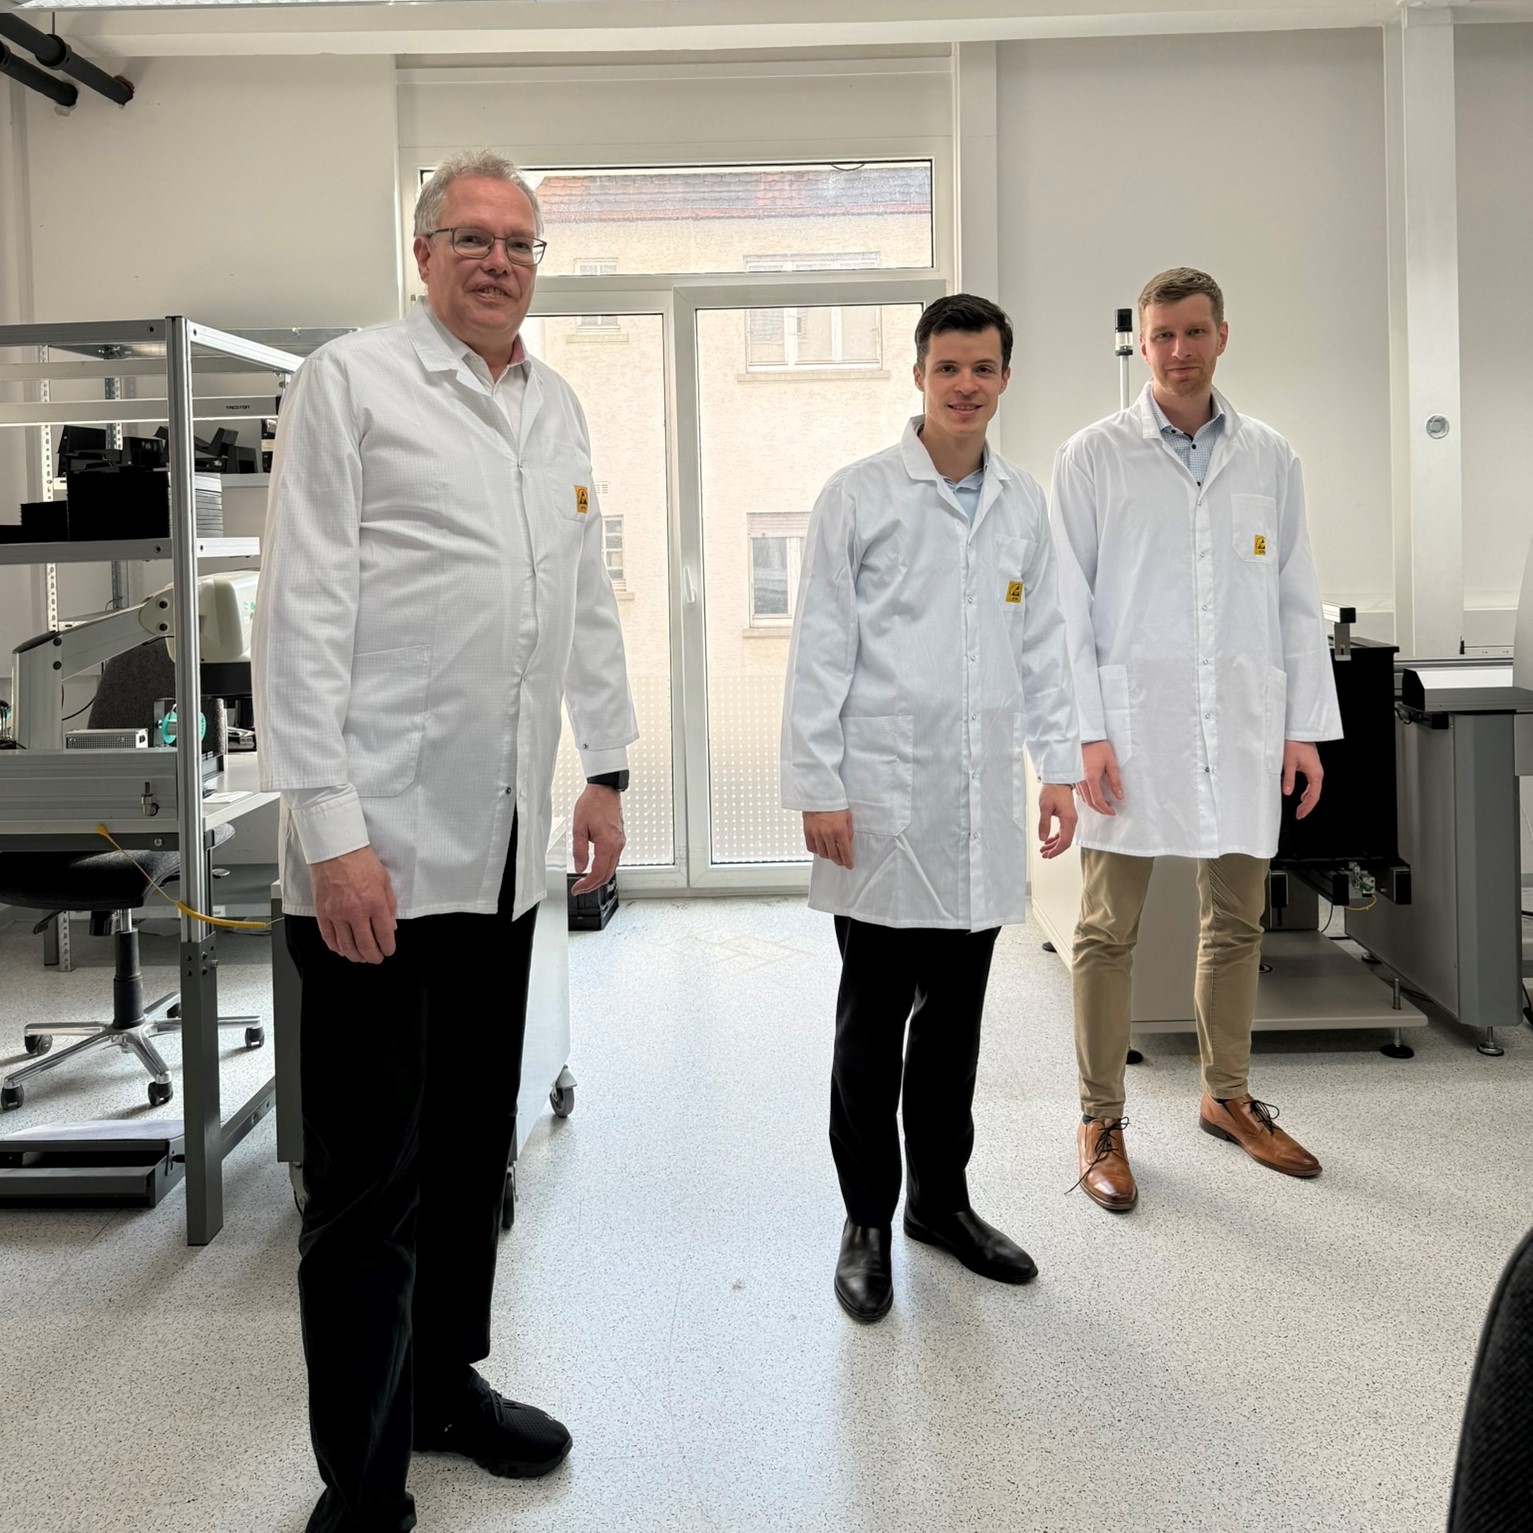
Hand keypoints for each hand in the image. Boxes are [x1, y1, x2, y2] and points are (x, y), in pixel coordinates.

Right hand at [312, 845, 397, 963]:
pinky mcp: (322, 912)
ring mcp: (337, 913)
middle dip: (373, 956)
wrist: (336, 850)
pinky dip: (336, 947)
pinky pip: (329, 937)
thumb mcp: (384, 880)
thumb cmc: (360, 861)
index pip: (384, 934)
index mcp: (375, 902)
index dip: (387, 947)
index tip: (388, 951)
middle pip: (365, 944)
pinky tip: (342, 949)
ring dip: (355, 955)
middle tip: (376, 959)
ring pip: (346, 945)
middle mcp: (356, 911)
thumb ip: (389, 905)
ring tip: (360, 957)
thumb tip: (390, 925)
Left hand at [571, 783, 625, 893]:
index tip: (577, 889)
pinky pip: (613, 859)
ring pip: (612, 868)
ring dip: (599, 877)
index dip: (587, 885)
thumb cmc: (593, 803)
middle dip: (593, 885)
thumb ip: (579, 850)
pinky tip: (594, 868)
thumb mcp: (579, 827)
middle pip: (608, 875)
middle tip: (579, 888)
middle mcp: (617, 845)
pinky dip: (604, 868)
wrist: (605, 790)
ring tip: (585, 881)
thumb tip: (580, 867)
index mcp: (607, 844)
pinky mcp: (619, 839)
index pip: (598, 873)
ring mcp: (620, 842)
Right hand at [803, 809, 853, 868]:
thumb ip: (848, 832)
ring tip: (831, 854)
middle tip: (841, 861)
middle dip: (838, 861)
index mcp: (840, 830)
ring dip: (828, 856)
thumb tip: (847, 844)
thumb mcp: (847, 817)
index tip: (849, 865)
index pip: (845, 852)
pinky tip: (820, 848)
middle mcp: (828, 833)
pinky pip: (811, 847)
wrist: (819, 794)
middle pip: (833, 855)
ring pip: (822, 853)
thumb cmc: (834, 803)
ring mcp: (816, 833)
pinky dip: (816, 850)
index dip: (847, 861)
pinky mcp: (807, 831)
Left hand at [1036, 783, 1077, 858]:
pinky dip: (1055, 838)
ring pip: (1064, 837)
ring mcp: (1070, 819)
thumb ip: (1044, 823)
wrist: (1058, 780)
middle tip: (1044, 854)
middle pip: (1066, 841)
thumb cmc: (1053, 790)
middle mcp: (1072, 821)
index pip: (1065, 841)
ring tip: (1044, 849)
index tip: (1048, 855)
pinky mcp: (1067, 817)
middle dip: (1055, 850)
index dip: (1056, 850)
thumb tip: (1043, 838)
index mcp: (1068, 820)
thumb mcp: (1044, 807)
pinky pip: (1063, 831)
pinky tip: (1047, 840)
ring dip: (1054, 845)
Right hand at [1075, 739, 1123, 815]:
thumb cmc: (1097, 747)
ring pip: (1084, 799)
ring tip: (1104, 804)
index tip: (1113, 812)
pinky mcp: (1074, 777)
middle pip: (1090, 802)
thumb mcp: (1111, 762)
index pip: (1098, 800)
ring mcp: (1076, 779)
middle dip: (1100, 809)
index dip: (1106, 809)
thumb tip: (1119, 795)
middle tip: (1109, 811)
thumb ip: (1115, 780)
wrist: (1085, 737)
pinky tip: (1094, 796)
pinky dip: (1087, 798)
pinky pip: (1080, 792)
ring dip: (1094, 804)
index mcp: (1091, 778)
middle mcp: (1081, 781)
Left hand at [1283, 740, 1323, 819]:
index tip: (1300, 814)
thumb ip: (1288, 779)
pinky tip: (1302, 796)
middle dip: (1307, 806)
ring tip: (1300, 808)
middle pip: (1315, 794)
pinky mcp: (1311, 766)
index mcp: (1315, 773)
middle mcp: (1318, 772)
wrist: (1298, 731)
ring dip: (1307, 799)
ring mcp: (1315, 769)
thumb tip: (1287, 793)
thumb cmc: (1294, 744)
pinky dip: (1307, 792)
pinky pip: (1312, 783)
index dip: (1307, 807)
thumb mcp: (1288, 763)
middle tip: (1299, 815)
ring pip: (1314, 789)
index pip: (1314, 796)